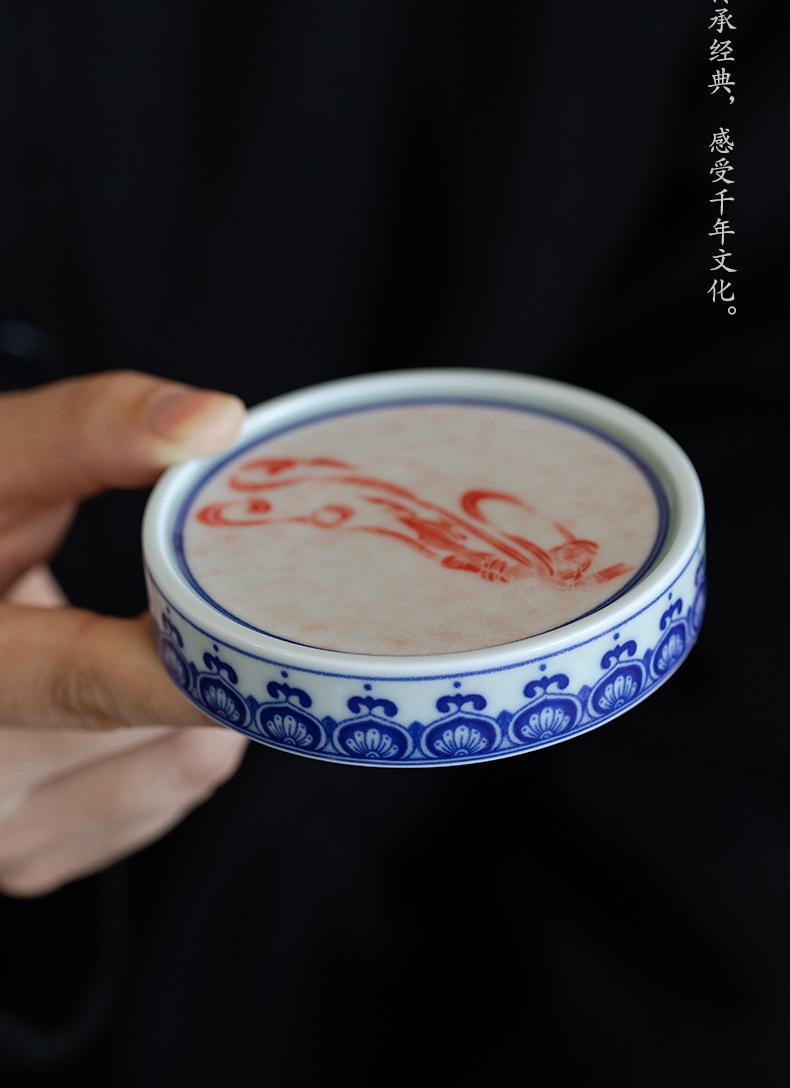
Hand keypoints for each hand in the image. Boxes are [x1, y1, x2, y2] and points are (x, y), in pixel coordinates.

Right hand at [0, 371, 248, 896]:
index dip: (202, 664)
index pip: (87, 684)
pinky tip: (108, 696)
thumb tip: (215, 420)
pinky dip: (164, 744)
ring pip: (185, 770)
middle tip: (181, 594)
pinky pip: (162, 799)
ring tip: (123, 640)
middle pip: (171, 732)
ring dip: (186, 699)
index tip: (299, 637)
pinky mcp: (30, 859)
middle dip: (203, 655)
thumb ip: (85, 435)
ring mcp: (4, 836)